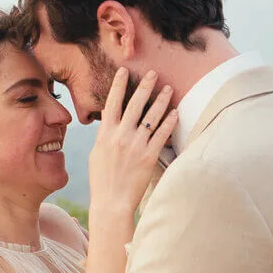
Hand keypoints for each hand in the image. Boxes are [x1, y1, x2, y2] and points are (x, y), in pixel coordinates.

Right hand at [88, 68, 176, 233]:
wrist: (111, 202)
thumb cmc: (102, 180)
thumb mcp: (97, 154)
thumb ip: (105, 137)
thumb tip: (110, 124)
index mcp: (105, 134)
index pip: (112, 103)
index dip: (119, 85)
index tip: (124, 71)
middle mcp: (120, 136)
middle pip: (135, 104)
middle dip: (145, 86)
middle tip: (154, 73)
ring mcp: (135, 145)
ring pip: (151, 117)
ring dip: (161, 100)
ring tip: (169, 89)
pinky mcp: (149, 156)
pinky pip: (162, 134)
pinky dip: (169, 122)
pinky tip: (175, 112)